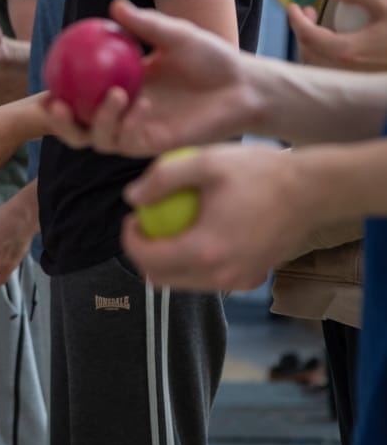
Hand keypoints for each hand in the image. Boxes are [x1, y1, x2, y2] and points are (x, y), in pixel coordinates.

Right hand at [41, 0, 259, 156]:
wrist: (243, 86)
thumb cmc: (211, 58)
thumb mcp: (176, 35)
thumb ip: (146, 25)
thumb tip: (114, 6)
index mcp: (116, 88)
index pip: (77, 98)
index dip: (55, 97)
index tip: (43, 84)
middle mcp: (120, 115)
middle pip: (77, 128)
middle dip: (59, 123)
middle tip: (56, 105)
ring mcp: (135, 132)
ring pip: (99, 139)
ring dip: (100, 120)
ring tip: (113, 96)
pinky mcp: (153, 146)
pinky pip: (129, 141)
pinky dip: (129, 123)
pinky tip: (141, 104)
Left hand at [121, 144, 305, 290]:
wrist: (314, 189)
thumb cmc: (261, 172)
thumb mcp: (206, 162)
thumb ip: (162, 179)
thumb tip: (131, 197)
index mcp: (205, 251)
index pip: (147, 259)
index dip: (130, 240)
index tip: (133, 218)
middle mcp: (220, 276)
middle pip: (161, 278)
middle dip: (143, 254)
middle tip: (145, 225)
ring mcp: (239, 281)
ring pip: (185, 282)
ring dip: (167, 261)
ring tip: (167, 229)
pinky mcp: (252, 279)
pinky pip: (210, 279)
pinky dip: (193, 264)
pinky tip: (195, 236)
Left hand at [287, 0, 386, 70]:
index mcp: (345, 51)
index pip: (307, 36)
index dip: (296, 20)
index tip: (292, 7)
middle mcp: (344, 71)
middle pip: (309, 54)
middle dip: (303, 31)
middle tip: (310, 12)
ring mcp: (353, 80)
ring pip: (320, 66)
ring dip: (314, 45)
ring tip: (323, 27)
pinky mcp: (362, 84)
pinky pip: (334, 73)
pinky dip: (327, 57)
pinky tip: (342, 43)